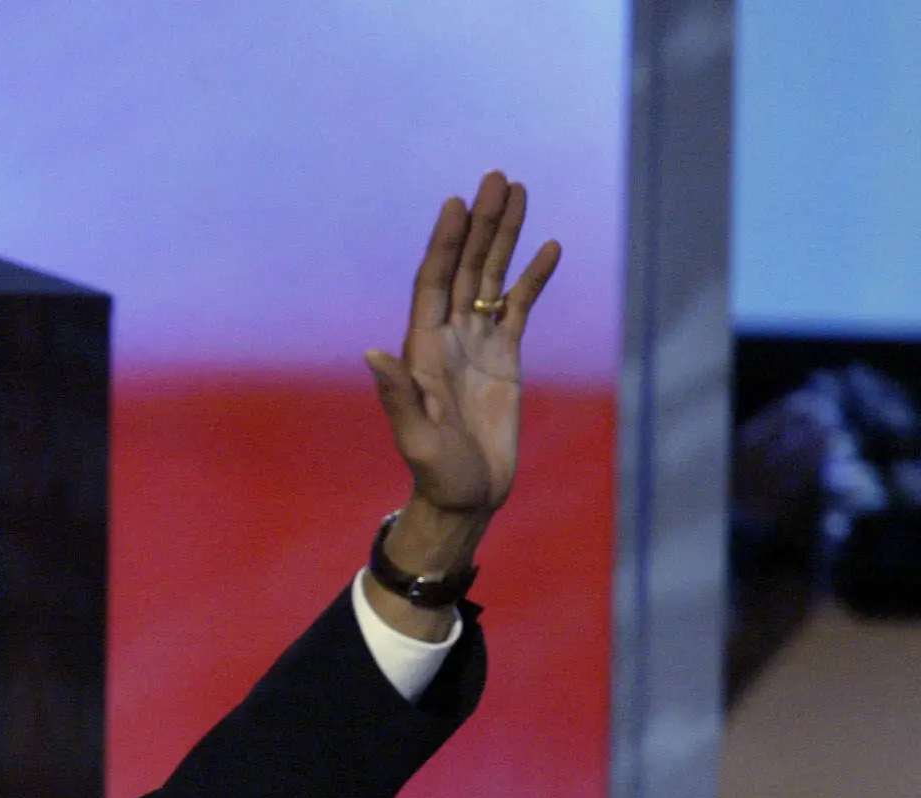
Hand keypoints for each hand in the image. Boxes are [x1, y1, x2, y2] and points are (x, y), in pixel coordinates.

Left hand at [366, 172, 560, 568]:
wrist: (466, 496)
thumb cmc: (435, 472)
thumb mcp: (416, 437)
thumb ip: (397, 396)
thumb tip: (372, 353)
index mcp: (422, 350)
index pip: (434, 282)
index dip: (444, 243)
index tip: (457, 202)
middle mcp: (448, 338)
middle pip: (466, 267)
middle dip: (480, 224)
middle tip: (497, 176)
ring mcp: (478, 344)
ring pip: (492, 278)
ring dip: (505, 237)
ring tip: (519, 192)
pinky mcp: (506, 358)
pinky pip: (519, 307)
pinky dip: (533, 278)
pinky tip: (550, 248)